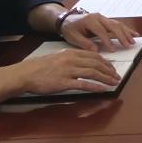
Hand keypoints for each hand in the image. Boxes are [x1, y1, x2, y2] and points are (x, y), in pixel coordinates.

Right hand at [3, 49, 121, 94]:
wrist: (25, 74)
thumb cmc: (39, 68)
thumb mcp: (57, 58)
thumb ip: (71, 60)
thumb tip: (84, 64)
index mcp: (70, 53)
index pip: (94, 56)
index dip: (106, 62)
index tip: (112, 68)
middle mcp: (71, 60)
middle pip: (96, 64)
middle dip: (109, 71)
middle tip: (117, 77)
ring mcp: (68, 71)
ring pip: (93, 73)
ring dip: (106, 78)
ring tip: (114, 83)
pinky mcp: (64, 82)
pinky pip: (83, 84)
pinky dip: (96, 86)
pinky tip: (103, 89)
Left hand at [58, 12, 136, 51]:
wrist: (67, 19)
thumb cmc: (70, 29)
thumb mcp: (73, 37)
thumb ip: (84, 44)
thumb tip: (96, 50)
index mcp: (90, 21)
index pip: (101, 31)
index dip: (107, 40)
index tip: (113, 49)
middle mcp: (98, 17)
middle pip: (113, 26)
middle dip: (122, 36)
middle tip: (128, 45)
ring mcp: (103, 17)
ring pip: (118, 24)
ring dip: (126, 33)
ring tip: (133, 41)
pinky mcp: (106, 20)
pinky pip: (118, 24)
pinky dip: (126, 29)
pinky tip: (133, 33)